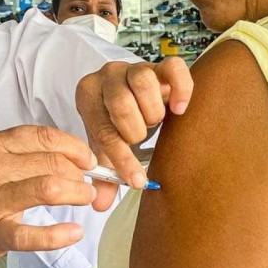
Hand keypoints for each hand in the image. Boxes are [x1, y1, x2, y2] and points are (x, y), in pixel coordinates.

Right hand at [0, 126, 97, 267]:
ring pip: (48, 186)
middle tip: (92, 186)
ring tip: (87, 200)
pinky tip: (74, 234)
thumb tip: (61, 159)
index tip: (88, 159)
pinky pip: (30, 234)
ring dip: (77, 193)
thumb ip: (12, 158)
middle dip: (81, 173)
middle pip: (51, 160)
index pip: (41, 135)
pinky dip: (57, 235)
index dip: (73, 147)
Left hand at [77, 57, 192, 207]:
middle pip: (121, 103)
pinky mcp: (161, 62)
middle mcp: (108, 75)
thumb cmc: (117, 122)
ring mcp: (134, 66)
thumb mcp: (107, 144)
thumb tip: (100, 205)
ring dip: (153, 112)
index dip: (122, 159)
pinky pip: (174, 68)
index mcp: (87, 95)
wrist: (131, 92)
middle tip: (140, 138)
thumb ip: (105, 172)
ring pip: (143, 82)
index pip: (103, 131)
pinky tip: (179, 109)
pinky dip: (180, 89)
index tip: (138, 181)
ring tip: (155, 122)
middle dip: (135, 131)